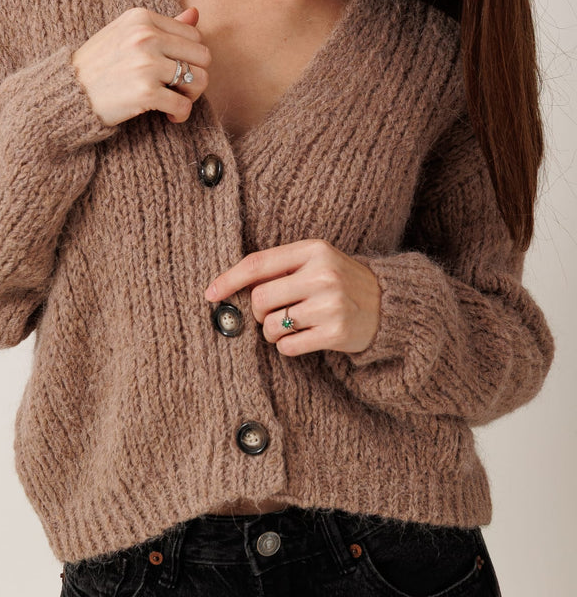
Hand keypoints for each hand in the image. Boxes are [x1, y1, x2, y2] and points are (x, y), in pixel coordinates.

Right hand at [71, 6, 211, 127]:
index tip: (174, 70)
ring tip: (174, 101)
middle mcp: (146, 36)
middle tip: (179, 89)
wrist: (67, 92)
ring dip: (191, 96)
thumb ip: (163, 26)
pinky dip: (181, 114)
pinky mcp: (145, 92)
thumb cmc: (99, 65)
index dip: (189, 56)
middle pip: (203, 56)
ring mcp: (146, 64)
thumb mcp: (126, 35)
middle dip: (196, 75)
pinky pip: (184, 105)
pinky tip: (169, 116)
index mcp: (142, 18)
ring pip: (200, 80)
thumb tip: (195, 13)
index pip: (194, 35)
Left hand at [204, 239, 381, 355]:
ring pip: (272, 325)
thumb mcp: (315, 261)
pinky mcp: (336, 332)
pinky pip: (288, 347)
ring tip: (290, 325)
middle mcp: (322, 274)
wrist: (388, 305)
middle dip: (258, 311)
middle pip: (260, 298)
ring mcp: (330, 304)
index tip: (209, 293)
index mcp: (313, 249)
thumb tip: (227, 285)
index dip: (228, 279)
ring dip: (272, 332)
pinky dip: (287, 346)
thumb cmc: (339, 281)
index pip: (258, 263)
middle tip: (272, 312)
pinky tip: (303, 337)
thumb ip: (279, 267)